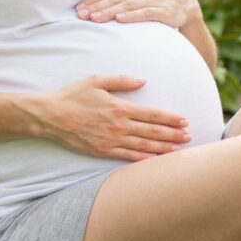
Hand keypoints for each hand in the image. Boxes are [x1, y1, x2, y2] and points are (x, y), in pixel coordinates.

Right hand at [33, 74, 191, 160]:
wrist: (50, 116)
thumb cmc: (73, 96)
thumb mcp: (96, 80)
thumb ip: (121, 80)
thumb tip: (143, 80)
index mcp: (119, 107)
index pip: (152, 114)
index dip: (170, 118)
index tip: (184, 121)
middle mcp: (118, 125)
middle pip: (152, 131)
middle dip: (173, 134)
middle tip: (189, 137)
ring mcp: (111, 140)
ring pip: (143, 145)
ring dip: (163, 147)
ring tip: (179, 149)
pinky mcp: (102, 151)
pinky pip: (127, 156)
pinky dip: (143, 158)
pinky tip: (155, 160)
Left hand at [75, 0, 201, 28]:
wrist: (187, 4)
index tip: (79, 8)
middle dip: (98, 7)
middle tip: (81, 15)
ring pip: (128, 5)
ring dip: (110, 12)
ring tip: (95, 19)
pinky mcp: (164, 10)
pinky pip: (145, 13)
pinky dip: (132, 15)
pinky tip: (120, 19)